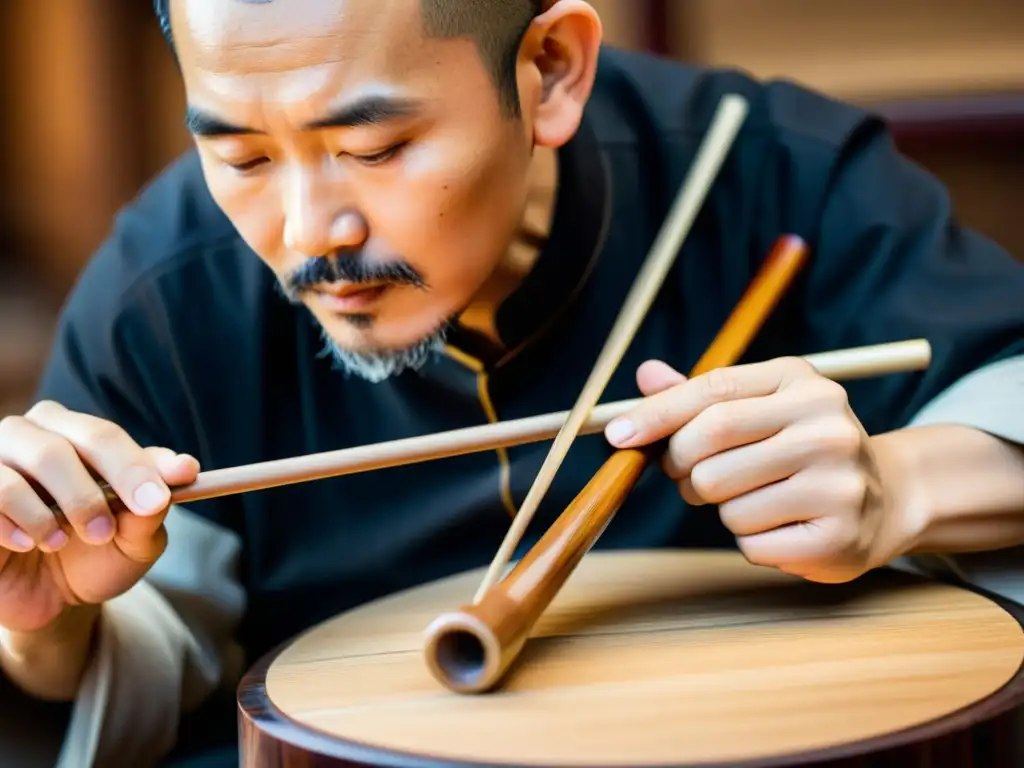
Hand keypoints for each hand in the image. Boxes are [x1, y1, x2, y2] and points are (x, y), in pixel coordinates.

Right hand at [0, 401, 198, 633]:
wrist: (50, 601)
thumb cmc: (96, 556)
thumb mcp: (135, 539)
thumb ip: (153, 506)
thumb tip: (185, 467)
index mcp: (75, 432)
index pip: (104, 436)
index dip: (133, 467)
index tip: (158, 498)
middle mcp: (30, 436)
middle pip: (59, 447)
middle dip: (88, 494)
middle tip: (103, 532)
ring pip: (19, 471)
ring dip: (49, 514)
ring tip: (61, 542)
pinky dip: (15, 524)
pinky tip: (27, 544)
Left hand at [604, 358, 909, 583]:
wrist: (886, 498)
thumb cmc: (800, 449)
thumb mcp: (760, 407)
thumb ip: (701, 395)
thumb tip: (644, 375)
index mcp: (800, 380)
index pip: (712, 393)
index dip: (657, 415)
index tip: (616, 435)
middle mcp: (825, 424)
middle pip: (708, 447)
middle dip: (682, 468)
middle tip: (692, 477)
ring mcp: (837, 480)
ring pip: (724, 502)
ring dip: (722, 508)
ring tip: (756, 499)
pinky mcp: (838, 533)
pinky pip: (750, 544)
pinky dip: (751, 541)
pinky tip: (782, 526)